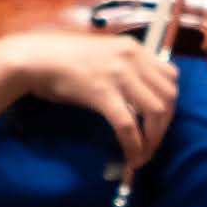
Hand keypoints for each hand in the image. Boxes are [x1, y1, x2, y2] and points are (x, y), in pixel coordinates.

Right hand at [12, 28, 181, 172]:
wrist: (34, 58)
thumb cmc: (63, 59)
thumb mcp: (103, 56)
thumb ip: (125, 69)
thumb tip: (138, 98)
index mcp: (134, 49)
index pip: (171, 77)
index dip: (170, 103)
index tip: (159, 121)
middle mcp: (132, 58)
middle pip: (169, 96)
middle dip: (165, 125)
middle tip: (152, 143)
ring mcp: (119, 75)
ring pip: (155, 112)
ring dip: (153, 139)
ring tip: (143, 155)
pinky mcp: (102, 93)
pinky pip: (128, 125)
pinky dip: (133, 145)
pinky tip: (131, 157)